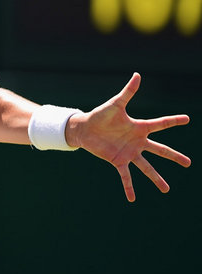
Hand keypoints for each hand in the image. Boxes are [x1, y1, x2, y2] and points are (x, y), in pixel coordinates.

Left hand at [67, 73, 190, 201]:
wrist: (85, 128)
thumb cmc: (100, 115)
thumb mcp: (115, 104)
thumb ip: (128, 92)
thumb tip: (137, 75)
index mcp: (139, 127)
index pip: (161, 124)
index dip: (173, 121)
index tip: (188, 119)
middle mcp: (137, 142)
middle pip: (160, 150)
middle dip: (174, 156)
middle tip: (189, 163)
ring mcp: (129, 152)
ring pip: (146, 167)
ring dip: (156, 178)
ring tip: (167, 190)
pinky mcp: (118, 161)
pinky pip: (125, 176)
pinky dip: (129, 187)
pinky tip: (132, 199)